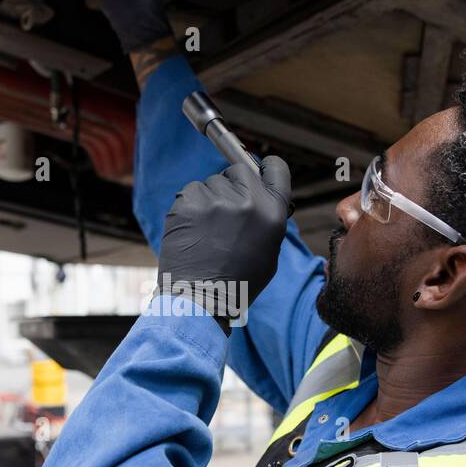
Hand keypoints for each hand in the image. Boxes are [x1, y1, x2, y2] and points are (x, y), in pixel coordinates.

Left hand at [157, 156, 292, 333]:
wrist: (201, 299)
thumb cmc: (237, 281)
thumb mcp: (269, 250)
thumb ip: (267, 217)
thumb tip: (259, 194)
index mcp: (273, 212)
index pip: (276, 167)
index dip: (265, 168)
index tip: (258, 170)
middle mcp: (248, 201)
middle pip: (239, 170)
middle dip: (232, 185)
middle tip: (224, 214)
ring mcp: (216, 199)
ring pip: (212, 182)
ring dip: (209, 199)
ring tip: (207, 231)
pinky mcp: (189, 202)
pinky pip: (191, 192)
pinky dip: (190, 207)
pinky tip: (193, 231)